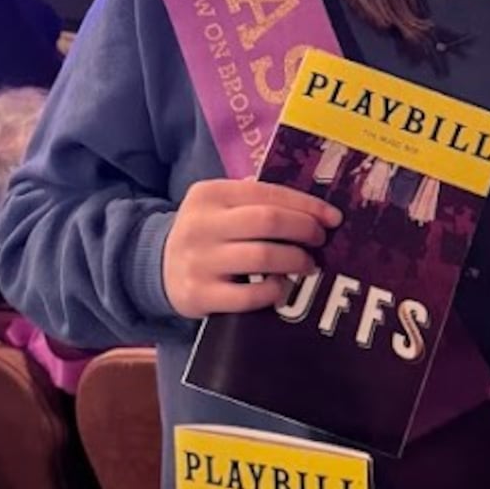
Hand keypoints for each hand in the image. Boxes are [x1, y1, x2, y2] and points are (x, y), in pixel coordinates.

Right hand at [161, 179, 340, 317]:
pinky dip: (273, 291)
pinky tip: (280, 288)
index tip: (333, 218)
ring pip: (263, 256)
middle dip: (305, 230)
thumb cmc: (206, 235)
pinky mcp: (200, 295)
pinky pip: (250, 296)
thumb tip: (316, 211)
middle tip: (319, 241)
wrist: (156, 269)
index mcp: (210, 194)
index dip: (306, 205)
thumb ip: (256, 202)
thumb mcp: (219, 208)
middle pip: (269, 221)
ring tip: (307, 265)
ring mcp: (199, 261)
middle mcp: (202, 224)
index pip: (267, 193)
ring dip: (296, 260)